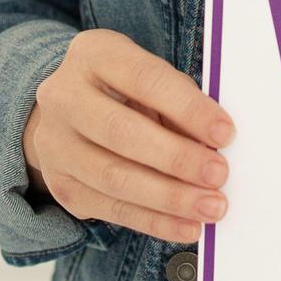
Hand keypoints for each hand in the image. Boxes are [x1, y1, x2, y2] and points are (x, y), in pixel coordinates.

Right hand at [21, 26, 235, 244]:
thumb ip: (179, 104)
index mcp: (94, 54)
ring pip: (114, 178)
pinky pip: (111, 209)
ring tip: (210, 207)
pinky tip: (187, 226)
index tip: (225, 133)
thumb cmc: (126, 90)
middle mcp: (63, 96)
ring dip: (169, 198)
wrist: (68, 112)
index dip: (187, 108)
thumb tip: (216, 145)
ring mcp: (55, 144)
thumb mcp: (150, 80)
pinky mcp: (61, 185)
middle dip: (176, 158)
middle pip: (121, 132)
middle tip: (219, 175)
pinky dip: (154, 222)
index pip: (144, 79)